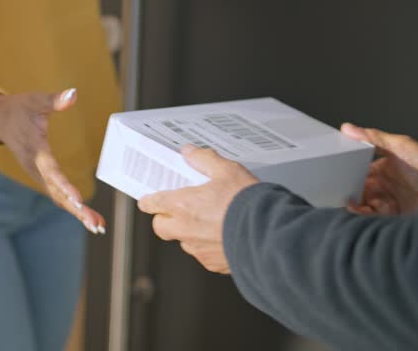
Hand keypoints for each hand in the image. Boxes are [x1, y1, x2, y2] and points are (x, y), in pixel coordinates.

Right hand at [0, 88, 105, 233]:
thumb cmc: (20, 109)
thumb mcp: (35, 101)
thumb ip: (54, 100)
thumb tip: (73, 93)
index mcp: (35, 151)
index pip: (51, 171)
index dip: (65, 185)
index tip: (78, 200)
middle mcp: (36, 168)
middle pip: (57, 192)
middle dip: (76, 209)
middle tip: (95, 224)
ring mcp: (38, 175)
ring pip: (58, 197)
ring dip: (77, 213)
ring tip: (98, 226)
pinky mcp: (42, 177)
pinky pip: (58, 195)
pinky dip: (73, 207)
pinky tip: (90, 218)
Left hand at [138, 145, 258, 273]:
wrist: (269, 233)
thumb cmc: (247, 203)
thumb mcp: (227, 170)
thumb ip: (205, 160)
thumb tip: (190, 152)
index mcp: (182, 205)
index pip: (152, 203)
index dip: (149, 200)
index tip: (149, 199)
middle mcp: (185, 229)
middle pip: (161, 227)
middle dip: (165, 219)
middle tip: (179, 210)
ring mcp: (198, 249)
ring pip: (183, 241)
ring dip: (189, 233)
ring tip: (210, 221)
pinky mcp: (213, 264)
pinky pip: (203, 255)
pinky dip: (209, 247)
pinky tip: (224, 236)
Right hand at [341, 123, 417, 215]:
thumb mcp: (400, 145)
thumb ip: (373, 137)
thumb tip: (349, 128)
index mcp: (384, 168)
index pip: (359, 170)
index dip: (348, 171)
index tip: (337, 171)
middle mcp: (384, 185)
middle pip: (358, 187)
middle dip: (347, 188)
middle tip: (338, 187)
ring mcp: (387, 200)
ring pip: (361, 202)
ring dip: (352, 201)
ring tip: (346, 199)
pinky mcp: (391, 215)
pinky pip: (369, 216)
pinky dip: (359, 213)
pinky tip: (356, 207)